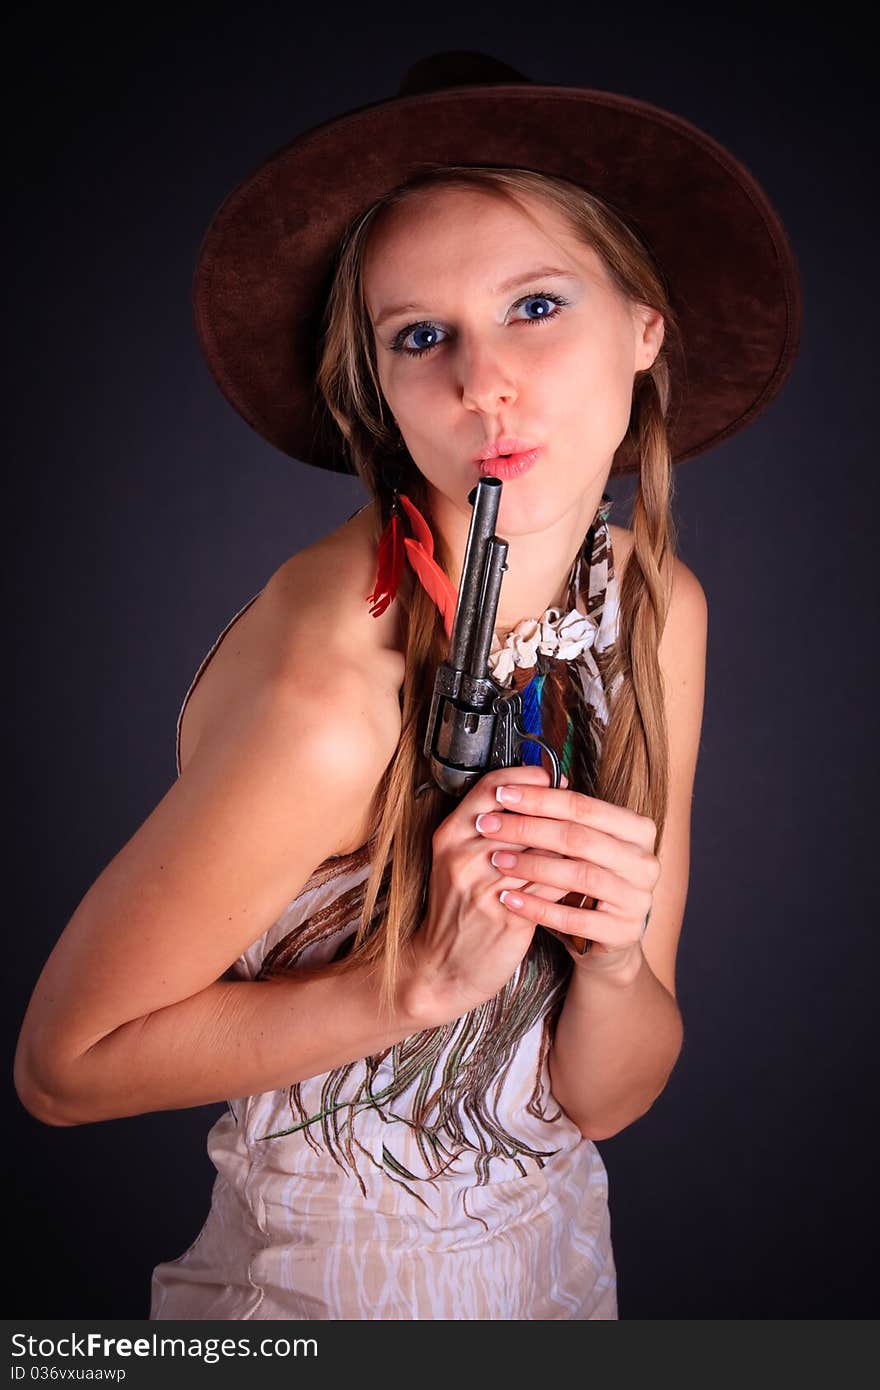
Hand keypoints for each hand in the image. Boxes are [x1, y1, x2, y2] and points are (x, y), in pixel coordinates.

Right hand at [405, 764, 563, 1026]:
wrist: (441, 968)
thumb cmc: (457, 909)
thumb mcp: (456, 860)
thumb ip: (487, 829)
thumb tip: (536, 794)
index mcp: (449, 836)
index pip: (492, 789)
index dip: (527, 778)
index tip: (553, 777)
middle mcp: (463, 857)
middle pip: (522, 818)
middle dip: (557, 810)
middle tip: (583, 806)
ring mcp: (483, 888)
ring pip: (541, 851)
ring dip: (570, 844)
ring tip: (593, 837)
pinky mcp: (507, 918)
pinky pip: (550, 888)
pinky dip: (571, 878)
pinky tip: (586, 873)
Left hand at [474, 766, 659, 975]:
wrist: (605, 940)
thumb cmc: (587, 884)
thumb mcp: (583, 847)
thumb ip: (563, 819)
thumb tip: (518, 784)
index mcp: (638, 831)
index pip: (584, 806)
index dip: (540, 798)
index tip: (502, 793)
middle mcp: (644, 862)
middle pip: (579, 837)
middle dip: (528, 828)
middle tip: (489, 825)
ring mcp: (637, 899)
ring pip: (579, 875)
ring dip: (532, 865)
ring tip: (497, 859)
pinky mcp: (622, 933)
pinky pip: (574, 918)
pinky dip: (537, 907)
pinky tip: (509, 898)